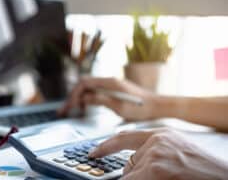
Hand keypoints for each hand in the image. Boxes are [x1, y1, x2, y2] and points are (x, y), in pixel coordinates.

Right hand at [58, 77, 155, 120]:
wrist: (157, 107)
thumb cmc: (142, 108)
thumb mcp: (119, 107)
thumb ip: (101, 100)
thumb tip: (84, 98)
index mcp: (110, 82)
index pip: (84, 84)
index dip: (74, 95)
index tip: (69, 107)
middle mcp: (109, 81)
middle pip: (84, 84)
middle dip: (72, 96)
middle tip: (64, 110)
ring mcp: (111, 85)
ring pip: (88, 88)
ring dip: (78, 98)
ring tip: (71, 110)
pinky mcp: (113, 90)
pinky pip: (95, 92)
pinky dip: (87, 99)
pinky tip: (84, 107)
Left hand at [89, 128, 227, 179]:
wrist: (224, 177)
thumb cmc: (201, 170)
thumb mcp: (174, 153)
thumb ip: (152, 154)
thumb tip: (131, 165)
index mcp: (161, 135)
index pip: (125, 136)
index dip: (107, 145)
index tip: (94, 152)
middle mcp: (156, 141)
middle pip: (129, 163)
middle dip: (136, 175)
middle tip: (161, 175)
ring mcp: (156, 155)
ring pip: (131, 174)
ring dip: (142, 179)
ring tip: (169, 176)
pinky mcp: (156, 169)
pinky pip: (132, 179)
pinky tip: (164, 178)